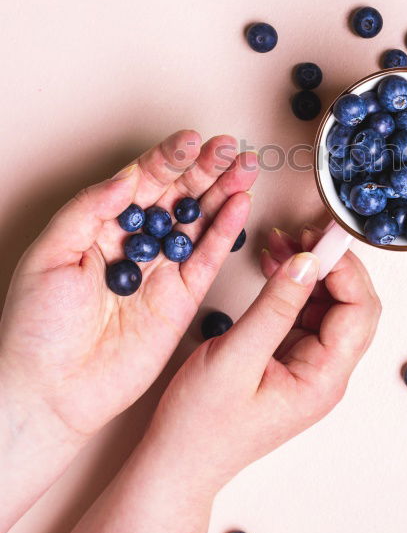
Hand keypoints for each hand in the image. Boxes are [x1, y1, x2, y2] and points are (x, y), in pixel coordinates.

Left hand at [0, 130, 257, 443]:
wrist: (50, 392)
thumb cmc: (35, 329)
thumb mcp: (48, 257)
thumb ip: (87, 210)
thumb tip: (124, 177)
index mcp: (99, 228)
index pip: (140, 182)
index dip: (167, 159)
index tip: (190, 140)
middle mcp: (134, 245)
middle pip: (176, 197)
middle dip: (204, 169)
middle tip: (229, 147)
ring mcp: (160, 272)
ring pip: (198, 222)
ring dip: (223, 192)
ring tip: (246, 166)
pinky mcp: (181, 301)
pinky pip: (208, 260)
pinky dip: (226, 232)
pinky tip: (240, 204)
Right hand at [145, 226, 380, 495]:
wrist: (177, 464)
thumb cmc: (200, 424)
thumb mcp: (235, 357)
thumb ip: (275, 307)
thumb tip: (308, 262)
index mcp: (323, 379)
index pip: (359, 311)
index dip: (344, 269)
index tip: (319, 237)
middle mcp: (325, 375)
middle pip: (352, 306)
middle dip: (330, 265)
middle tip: (300, 234)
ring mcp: (309, 369)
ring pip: (328, 307)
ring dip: (309, 272)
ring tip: (280, 244)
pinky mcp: (289, 363)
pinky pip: (304, 316)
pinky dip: (292, 287)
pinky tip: (272, 268)